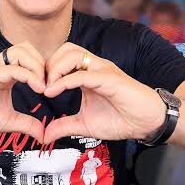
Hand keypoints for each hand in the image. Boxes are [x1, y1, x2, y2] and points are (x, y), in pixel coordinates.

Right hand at [0, 42, 46, 141]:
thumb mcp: (6, 122)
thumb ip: (25, 124)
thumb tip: (44, 134)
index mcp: (5, 73)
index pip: (30, 59)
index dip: (45, 71)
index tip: (54, 89)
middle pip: (28, 49)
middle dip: (44, 64)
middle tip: (51, 85)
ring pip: (21, 51)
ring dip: (37, 66)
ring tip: (44, 87)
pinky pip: (11, 68)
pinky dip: (28, 75)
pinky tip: (37, 88)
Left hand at [42, 42, 165, 143]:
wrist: (147, 123)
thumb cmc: (121, 119)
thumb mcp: (85, 125)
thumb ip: (64, 126)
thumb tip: (44, 135)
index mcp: (89, 73)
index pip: (63, 58)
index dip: (47, 70)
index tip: (37, 89)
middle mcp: (95, 67)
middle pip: (66, 49)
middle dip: (49, 64)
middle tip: (40, 85)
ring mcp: (103, 70)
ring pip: (73, 54)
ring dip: (55, 69)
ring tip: (47, 88)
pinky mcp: (110, 79)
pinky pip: (83, 74)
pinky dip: (65, 81)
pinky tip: (53, 92)